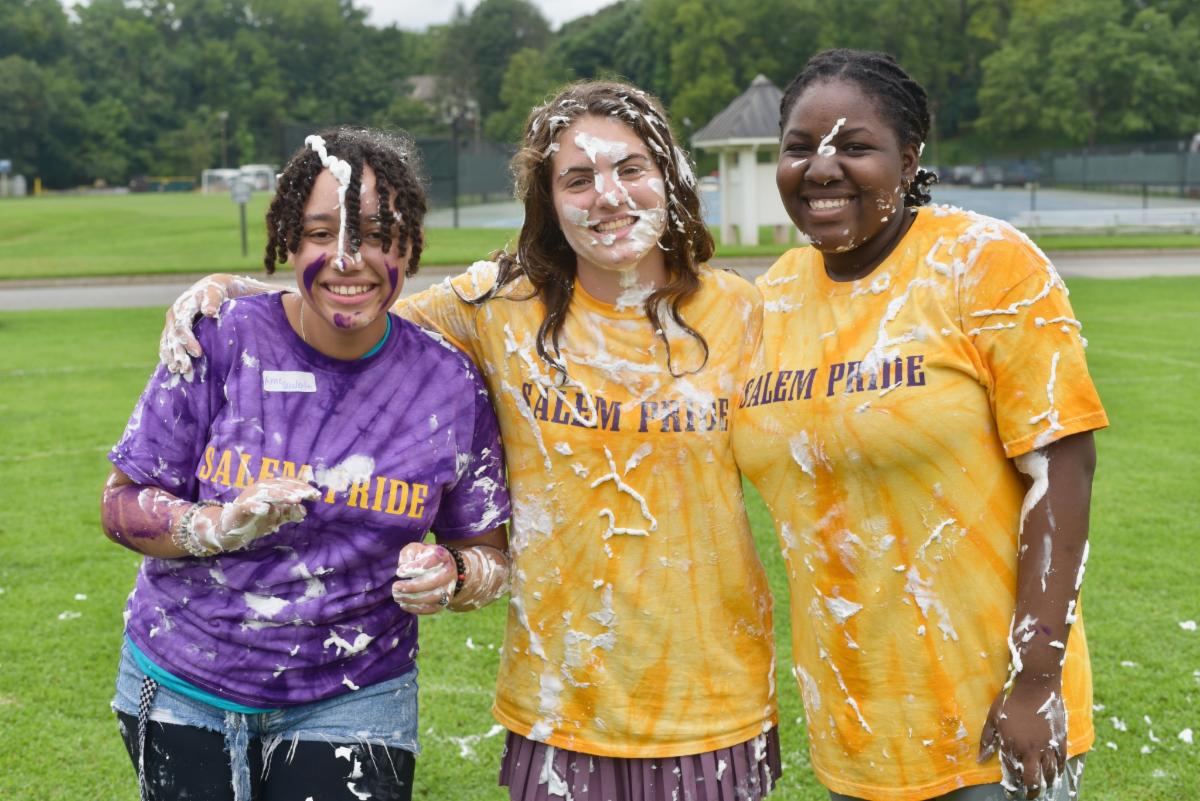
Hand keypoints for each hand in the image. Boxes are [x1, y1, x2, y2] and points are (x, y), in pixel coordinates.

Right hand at [159, 274, 237, 374]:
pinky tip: (171, 366)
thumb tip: (209, 312)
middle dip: (178, 354)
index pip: (182, 327)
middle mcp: (173, 315)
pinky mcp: (172, 328)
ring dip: (171, 357)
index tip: (199, 354)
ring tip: (176, 371)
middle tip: (185, 369)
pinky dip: (167, 354)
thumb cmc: (216, 291)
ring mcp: (171, 322)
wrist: (211, 287)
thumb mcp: (216, 292)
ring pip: (167, 342)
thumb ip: (213, 301)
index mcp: (182, 307)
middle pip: (172, 337)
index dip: (188, 341)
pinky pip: (166, 343)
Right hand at [191, 477, 320, 553]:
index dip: (302, 487)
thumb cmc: (255, 521)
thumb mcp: (276, 518)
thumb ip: (289, 513)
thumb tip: (304, 511)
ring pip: (267, 493)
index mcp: (270, 488)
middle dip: (297, 490)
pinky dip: (257, 506)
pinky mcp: (239, 508)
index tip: (317, 496)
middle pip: (281, 486)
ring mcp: (249, 498)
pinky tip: (266, 509)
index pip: (289, 484)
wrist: (229, 530)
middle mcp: (260, 489)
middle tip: (310, 495)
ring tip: (296, 499)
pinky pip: (248, 506)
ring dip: (282, 495)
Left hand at [391, 543, 456, 614]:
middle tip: (395, 587)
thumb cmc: (425, 557)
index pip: (432, 560)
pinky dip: (417, 609)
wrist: (444, 568)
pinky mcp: (445, 601)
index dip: (415, 567)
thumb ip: (408, 553)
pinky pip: (432, 608)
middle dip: (412, 587)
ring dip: (413, 599)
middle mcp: (448, 572)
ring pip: (433, 597)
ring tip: (397, 597)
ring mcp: (449, 587)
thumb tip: (403, 564)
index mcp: (442, 555)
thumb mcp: (416, 549)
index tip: (399, 572)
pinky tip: (403, 605)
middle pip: (434, 582)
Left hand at [979, 675, 1067, 799]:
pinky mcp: (1060, 740)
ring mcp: (1047, 746)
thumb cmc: (1010, 700)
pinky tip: (1056, 774)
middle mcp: (1030, 750)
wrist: (1035, 686)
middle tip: (1029, 795)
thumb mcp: (993, 718)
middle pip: (1032, 780)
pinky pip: (1061, 762)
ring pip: (1049, 774)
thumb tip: (980, 759)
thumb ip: (987, 740)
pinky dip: (1059, 771)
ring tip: (1043, 787)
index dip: (1012, 786)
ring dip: (1046, 783)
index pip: (1012, 773)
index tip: (1011, 793)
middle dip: (1030, 791)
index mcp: (1012, 745)